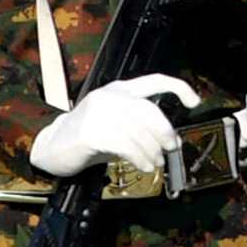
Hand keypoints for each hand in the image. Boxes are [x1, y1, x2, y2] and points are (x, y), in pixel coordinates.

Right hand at [29, 72, 199, 181]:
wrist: (53, 147)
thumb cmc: (89, 138)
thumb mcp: (117, 125)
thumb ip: (142, 127)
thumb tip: (172, 139)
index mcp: (120, 89)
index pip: (154, 80)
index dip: (178, 88)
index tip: (194, 102)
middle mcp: (111, 96)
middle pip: (149, 110)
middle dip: (165, 131)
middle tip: (171, 148)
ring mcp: (99, 112)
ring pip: (138, 130)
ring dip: (153, 151)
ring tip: (155, 163)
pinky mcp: (91, 131)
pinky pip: (126, 145)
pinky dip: (140, 158)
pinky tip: (144, 165)